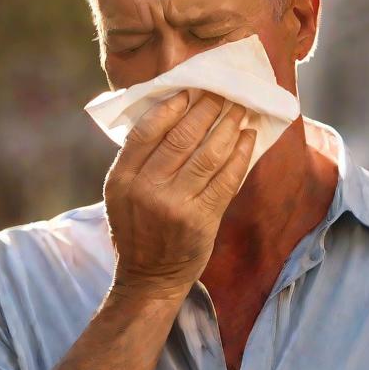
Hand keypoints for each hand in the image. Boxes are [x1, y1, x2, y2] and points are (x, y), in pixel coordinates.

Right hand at [103, 88, 257, 300]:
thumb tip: (170, 114)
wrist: (149, 278)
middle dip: (206, 109)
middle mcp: (147, 190)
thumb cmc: (136, 230)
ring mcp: (176, 206)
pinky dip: (240, 155)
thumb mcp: (121, 195)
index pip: (146, 131)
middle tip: (222, 92)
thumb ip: (138, 160)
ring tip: (239, 109)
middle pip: (181, 137)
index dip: (171, 107)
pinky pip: (226, 179)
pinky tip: (247, 138)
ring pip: (208, 154)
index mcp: (122, 179)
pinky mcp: (202, 220)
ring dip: (228, 126)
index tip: (190, 91)